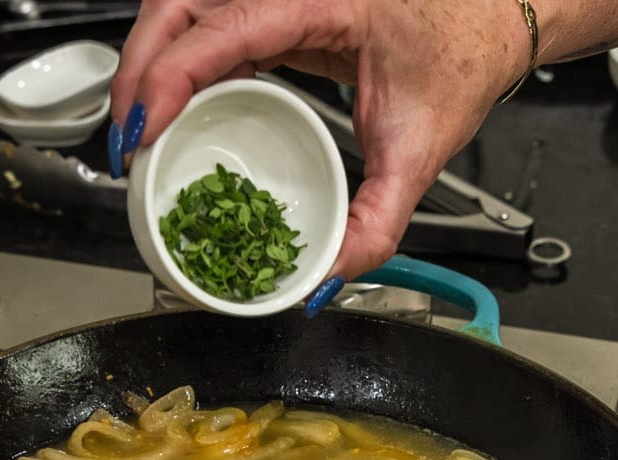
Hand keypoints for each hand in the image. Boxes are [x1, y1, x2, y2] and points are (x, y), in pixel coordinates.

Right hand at [108, 0, 533, 308]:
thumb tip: (326, 274)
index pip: (222, 27)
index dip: (169, 74)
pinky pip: (206, 18)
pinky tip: (174, 100)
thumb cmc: (462, 56)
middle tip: (127, 136)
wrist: (490, 19)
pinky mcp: (274, 3)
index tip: (144, 125)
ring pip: (180, 2)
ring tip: (139, 123)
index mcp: (323, 2)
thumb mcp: (421, 148)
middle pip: (177, 2)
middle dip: (136, 66)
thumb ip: (377, 222)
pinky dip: (177, 56)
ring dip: (147, 57)